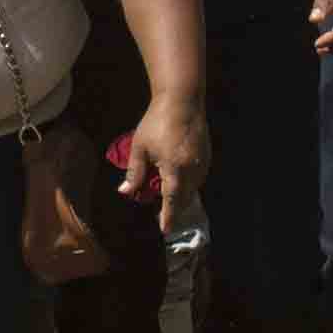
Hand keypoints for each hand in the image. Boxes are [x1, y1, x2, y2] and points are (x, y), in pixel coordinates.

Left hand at [125, 95, 210, 236]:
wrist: (182, 101)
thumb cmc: (156, 123)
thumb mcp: (140, 147)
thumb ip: (135, 172)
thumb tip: (125, 191)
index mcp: (175, 170)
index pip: (172, 201)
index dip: (168, 217)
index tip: (165, 230)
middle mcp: (193, 170)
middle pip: (184, 198)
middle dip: (174, 208)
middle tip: (161, 215)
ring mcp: (203, 164)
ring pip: (193, 189)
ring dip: (181, 196)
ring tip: (167, 198)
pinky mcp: (207, 156)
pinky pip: (198, 178)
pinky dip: (188, 184)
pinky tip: (177, 181)